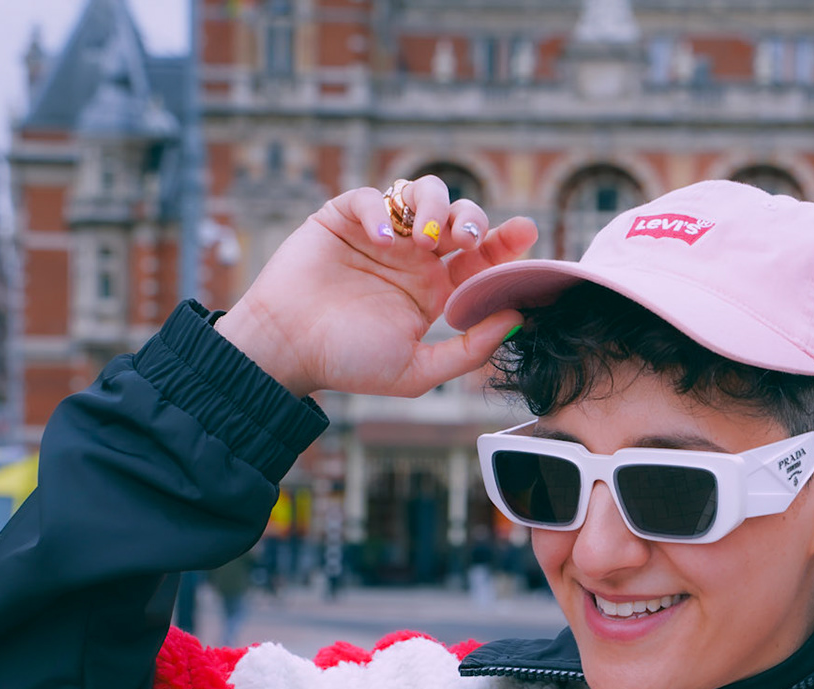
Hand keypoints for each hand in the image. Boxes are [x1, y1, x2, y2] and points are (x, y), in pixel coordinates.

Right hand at [214, 176, 539, 398]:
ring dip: (433, 206)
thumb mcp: (416, 370)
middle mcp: (413, 257)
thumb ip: (467, 349)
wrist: (287, 350)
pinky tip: (380, 240)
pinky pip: (370, 196)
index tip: (526, 233)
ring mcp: (381, 234)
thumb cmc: (347, 363)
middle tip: (468, 239)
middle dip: (472, 218)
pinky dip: (379, 210)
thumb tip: (515, 319)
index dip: (505, 242)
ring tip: (425, 238)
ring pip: (421, 193)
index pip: (480, 257)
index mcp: (435, 289)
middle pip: (458, 215)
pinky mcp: (343, 217)